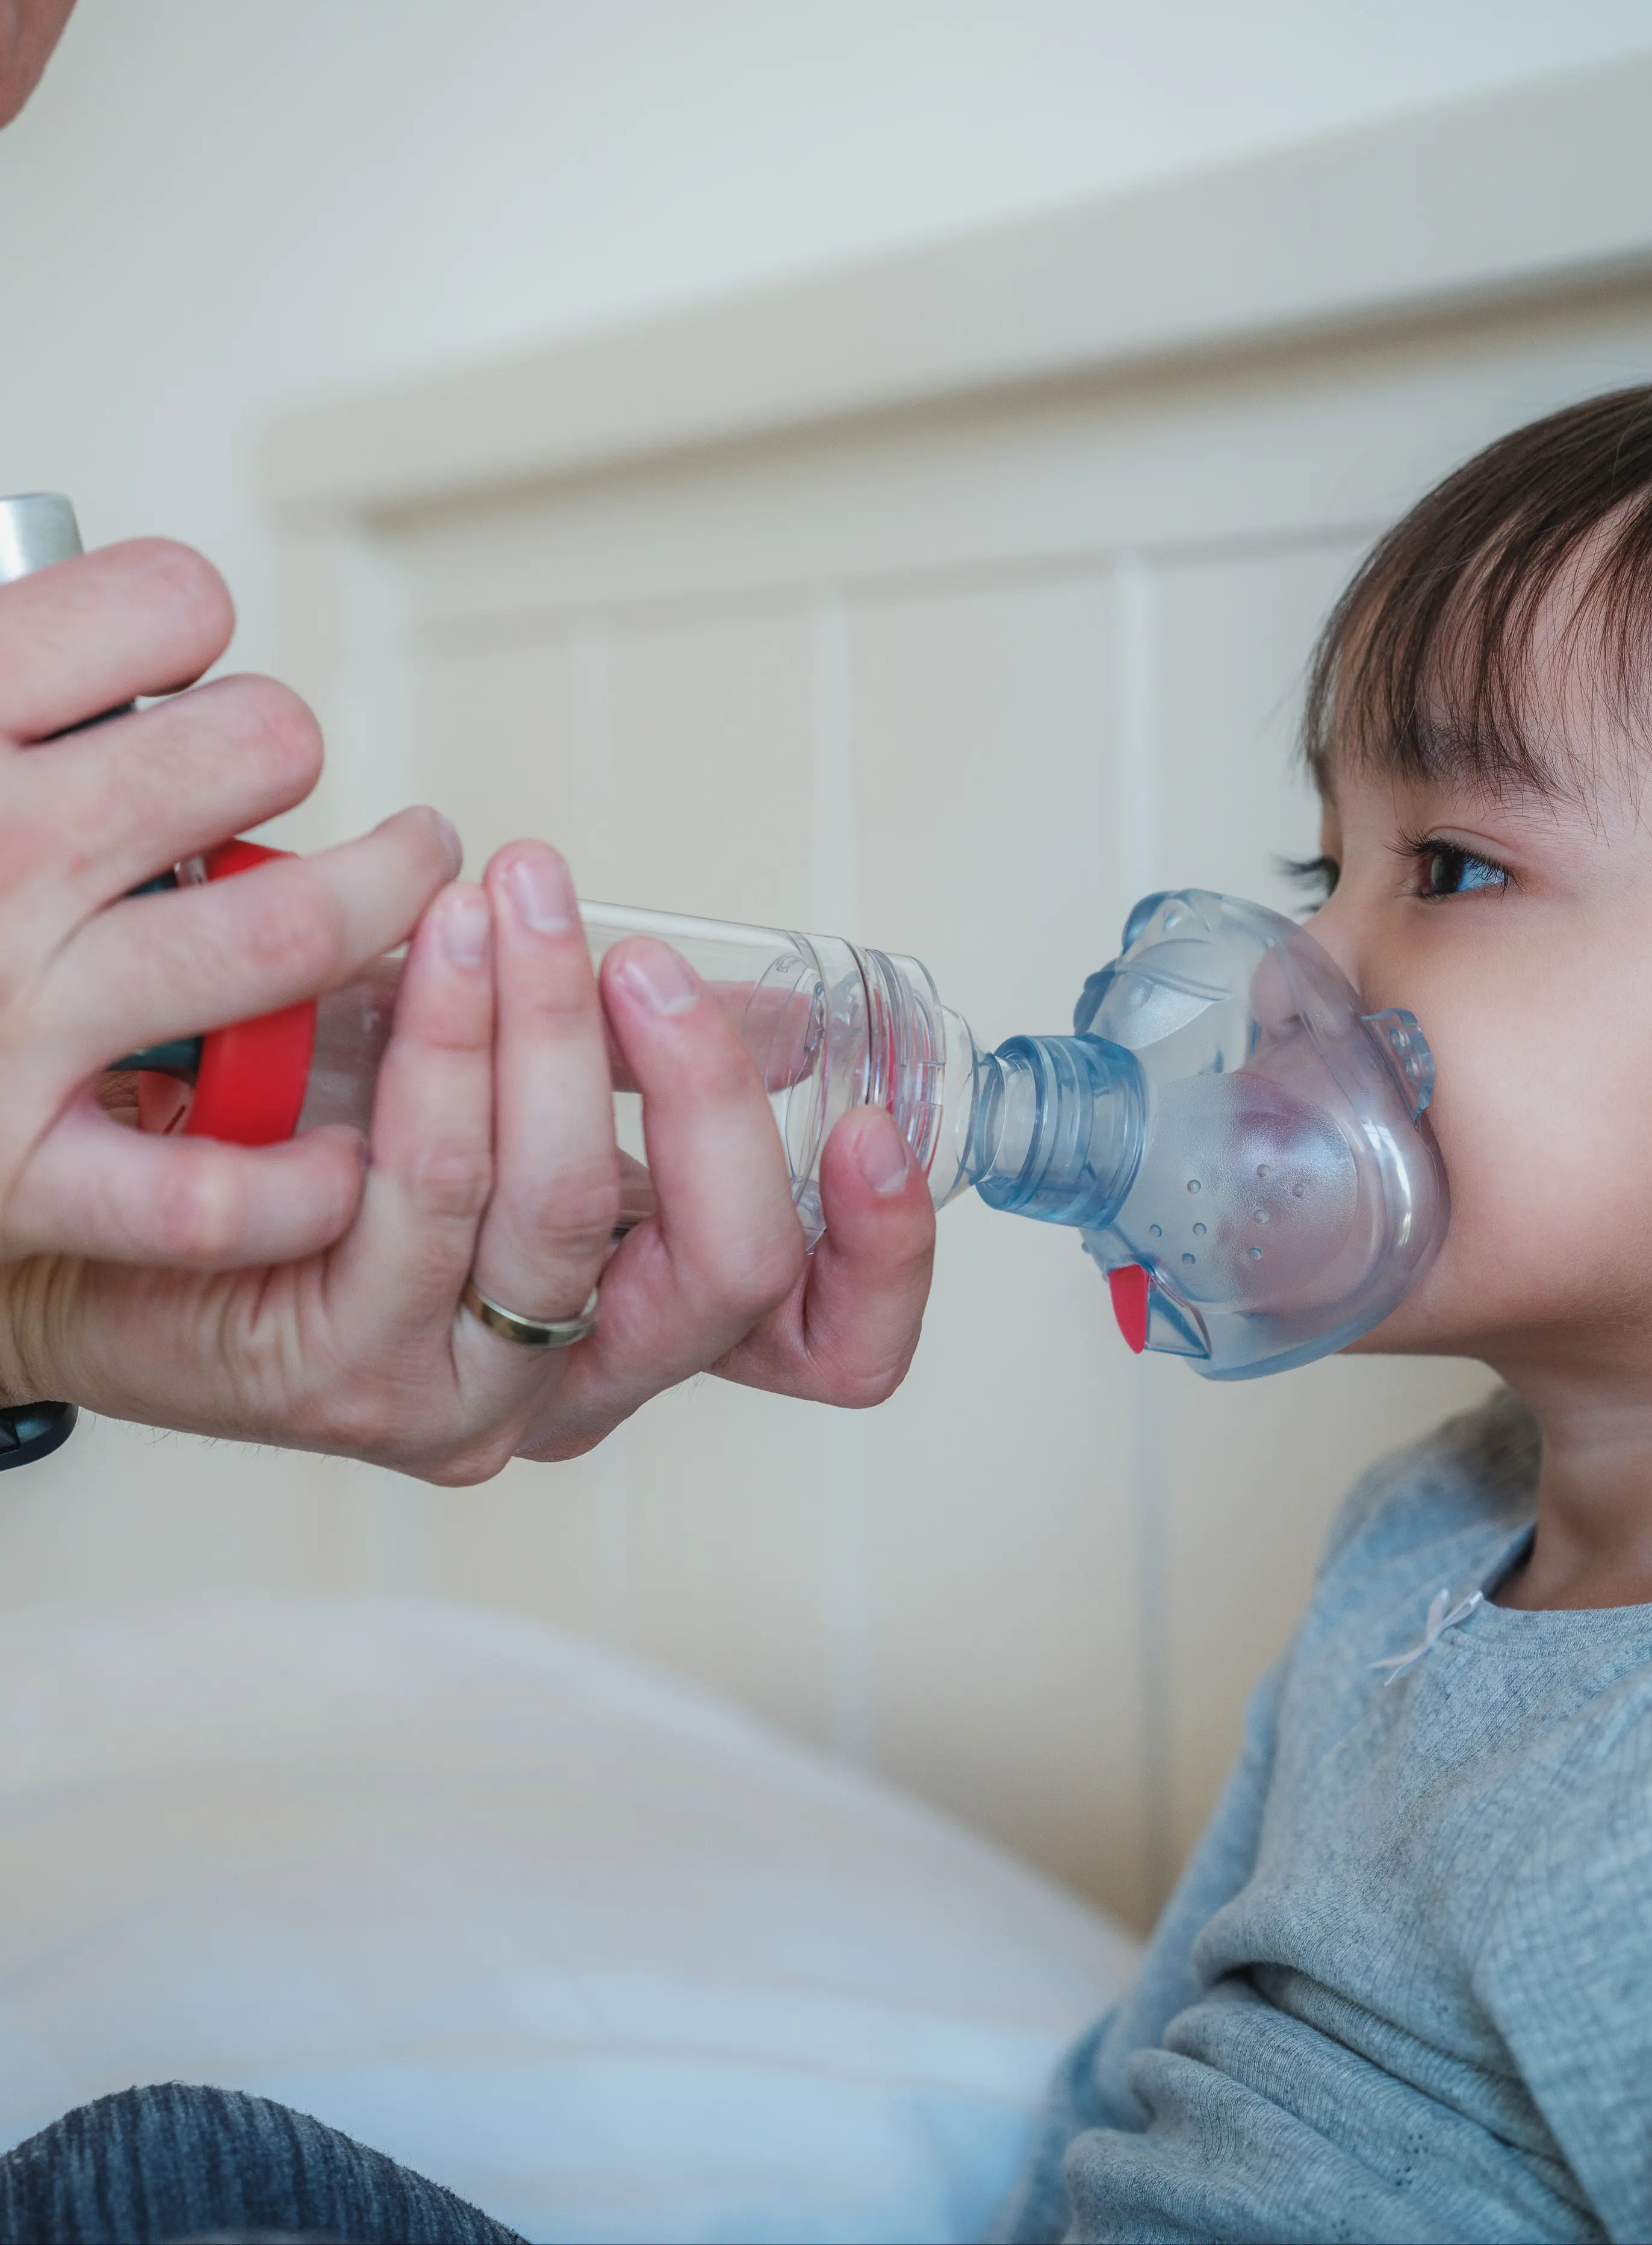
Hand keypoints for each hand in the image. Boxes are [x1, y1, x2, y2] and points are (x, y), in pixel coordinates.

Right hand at [0, 537, 460, 1270]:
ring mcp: (11, 1017)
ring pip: (294, 928)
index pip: (168, 602)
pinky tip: (330, 1150)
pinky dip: (297, 1183)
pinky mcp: (15, 1174)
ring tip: (409, 885)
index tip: (166, 670)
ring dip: (384, 903)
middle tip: (275, 784)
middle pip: (265, 746)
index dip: (183, 623)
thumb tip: (102, 615)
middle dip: (285, 750)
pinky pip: (208, 1192)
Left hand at [0, 841, 937, 1479]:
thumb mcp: (536, 1095)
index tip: (870, 1124)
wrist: (115, 1213)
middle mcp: (583, 1381)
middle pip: (731, 1273)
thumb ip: (661, 1077)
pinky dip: (447, 1048)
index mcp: (654, 1322)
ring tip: (515, 903)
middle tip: (642, 960)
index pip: (830, 1346)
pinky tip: (434, 952)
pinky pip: (432, 1192)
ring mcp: (469, 1396)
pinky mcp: (351, 1377)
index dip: (887, 1250)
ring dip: (554, 1028)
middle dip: (704, 1087)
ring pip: (571, 1213)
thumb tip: (790, 1024)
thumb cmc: (332, 1138)